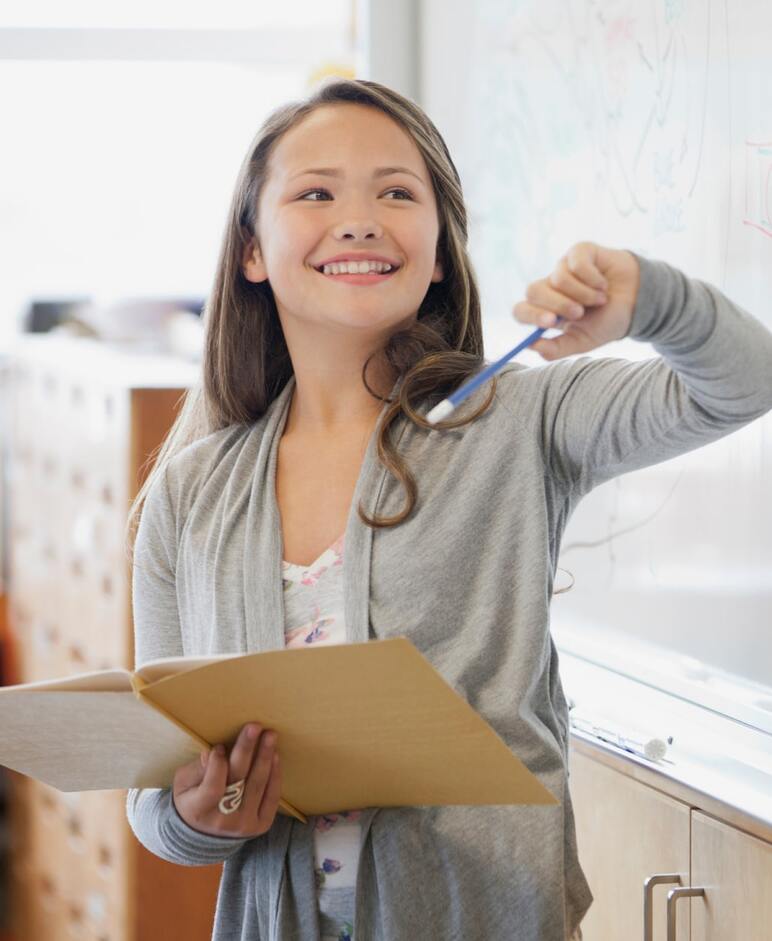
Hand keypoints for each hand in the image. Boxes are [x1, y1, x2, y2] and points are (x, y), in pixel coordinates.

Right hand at [172, 723, 282, 838]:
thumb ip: (197, 769)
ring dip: (265, 757)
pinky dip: (275, 775)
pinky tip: (275, 756)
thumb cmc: (191, 799)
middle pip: (238, 780)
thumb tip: (211, 754)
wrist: (204, 834)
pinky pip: (271, 797)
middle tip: (255, 727)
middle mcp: (223, 821)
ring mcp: (244, 824)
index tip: (219, 746)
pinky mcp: (260, 825)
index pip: (211, 787)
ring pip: (257, 785)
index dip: (217, 765)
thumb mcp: (184, 784)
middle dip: (247, 750)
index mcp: (198, 811)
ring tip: (270, 735)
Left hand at [513, 242, 640, 359]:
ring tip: (600, 300)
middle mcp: (549, 288)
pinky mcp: (579, 252)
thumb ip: (557, 348)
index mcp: (545, 311)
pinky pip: (576, 263)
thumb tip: (532, 346)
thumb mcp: (582, 341)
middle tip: (579, 313)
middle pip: (532, 291)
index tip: (551, 323)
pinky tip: (603, 284)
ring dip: (583, 294)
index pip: (520, 310)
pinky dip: (593, 278)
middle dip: (557, 304)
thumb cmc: (607, 322)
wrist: (637, 303)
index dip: (530, 315)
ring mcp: (563, 268)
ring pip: (558, 278)